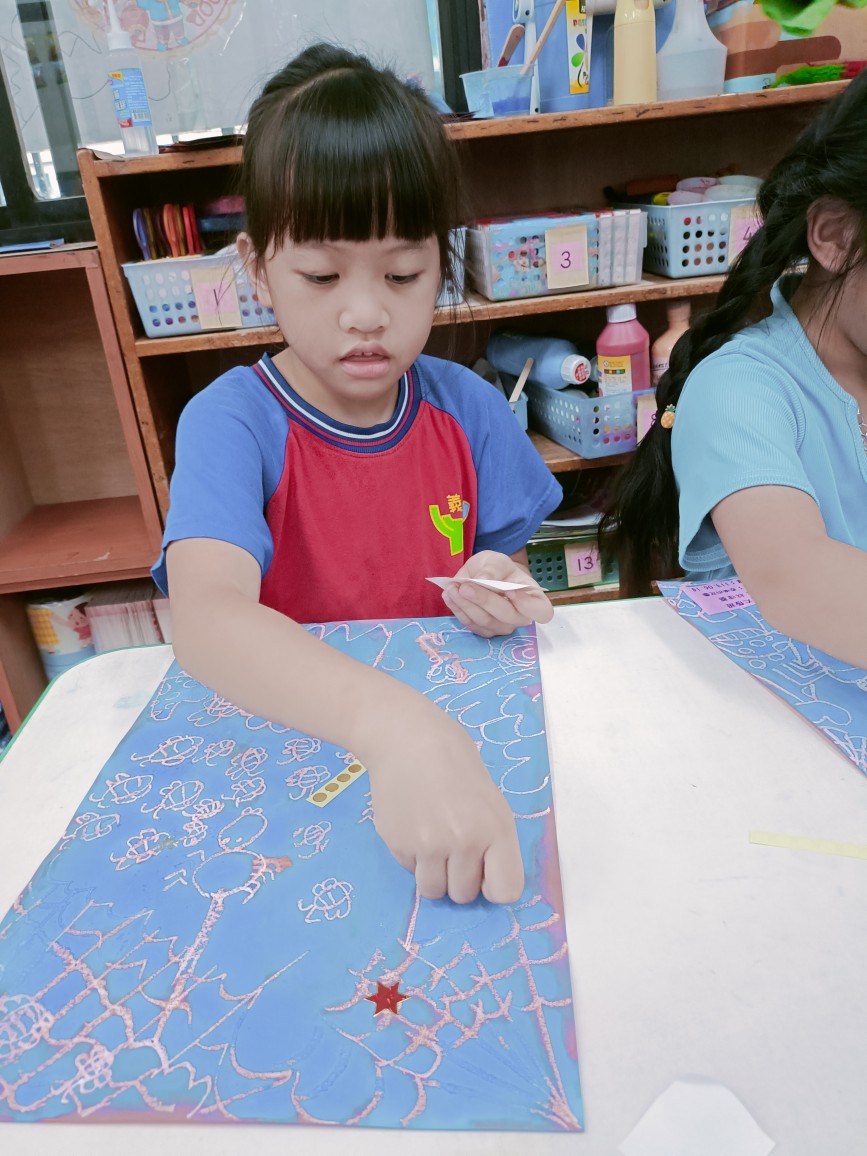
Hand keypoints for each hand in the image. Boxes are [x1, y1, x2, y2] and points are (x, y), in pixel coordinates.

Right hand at [359, 693, 523, 904]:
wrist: (406, 737)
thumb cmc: (455, 761)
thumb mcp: (490, 799)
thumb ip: (492, 840)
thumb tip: (485, 881)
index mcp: (496, 829)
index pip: (506, 892)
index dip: (494, 885)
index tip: (485, 871)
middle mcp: (464, 843)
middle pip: (464, 895)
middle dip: (460, 877)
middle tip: (454, 847)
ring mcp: (428, 846)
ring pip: (433, 891)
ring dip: (435, 874)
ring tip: (433, 841)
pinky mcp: (398, 845)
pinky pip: (410, 871)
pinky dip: (413, 857)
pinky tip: (414, 824)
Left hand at [441, 550, 552, 637]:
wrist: (485, 575)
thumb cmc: (499, 569)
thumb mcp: (498, 560)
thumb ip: (494, 569)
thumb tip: (484, 580)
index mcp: (534, 599)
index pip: (541, 612)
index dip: (527, 605)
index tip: (511, 590)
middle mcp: (521, 617)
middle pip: (507, 616)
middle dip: (485, 601)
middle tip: (466, 586)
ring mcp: (502, 627)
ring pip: (485, 622)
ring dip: (467, 605)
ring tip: (453, 588)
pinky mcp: (484, 630)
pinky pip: (471, 625)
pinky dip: (458, 610)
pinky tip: (450, 594)